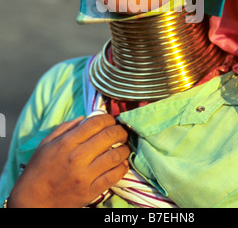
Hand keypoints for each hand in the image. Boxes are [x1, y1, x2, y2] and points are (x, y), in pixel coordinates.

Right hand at [8, 114, 129, 207]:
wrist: (32, 200)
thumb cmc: (39, 169)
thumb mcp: (47, 143)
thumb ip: (65, 127)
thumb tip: (85, 118)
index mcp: (66, 143)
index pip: (95, 123)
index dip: (108, 118)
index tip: (111, 119)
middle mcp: (77, 157)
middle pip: (109, 136)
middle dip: (120, 130)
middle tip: (122, 131)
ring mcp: (85, 175)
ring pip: (115, 156)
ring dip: (124, 148)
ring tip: (124, 146)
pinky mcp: (90, 191)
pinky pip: (114, 176)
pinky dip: (123, 167)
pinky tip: (122, 163)